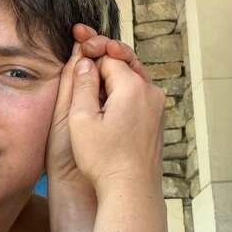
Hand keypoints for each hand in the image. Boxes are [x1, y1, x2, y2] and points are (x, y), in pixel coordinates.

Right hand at [68, 47, 165, 194]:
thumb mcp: (81, 119)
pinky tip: (106, 96)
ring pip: (133, 78)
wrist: (130, 190)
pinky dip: (122, 88)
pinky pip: (138, 95)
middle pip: (125, 61)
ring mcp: (157, 108)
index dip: (89, 52)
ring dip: (113, 71)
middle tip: (83, 41)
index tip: (75, 43)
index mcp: (132, 87)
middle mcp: (151, 93)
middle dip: (103, 51)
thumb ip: (82, 85)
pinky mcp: (156, 122)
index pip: (108, 57)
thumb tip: (83, 62)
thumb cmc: (104, 159)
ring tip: (91, 66)